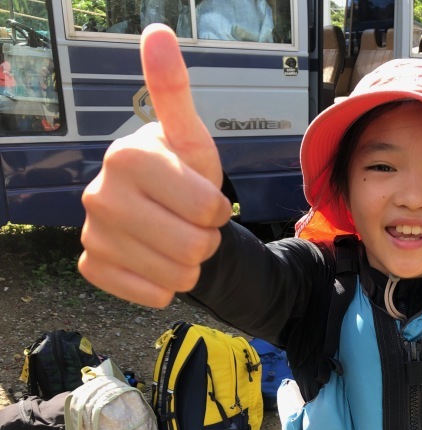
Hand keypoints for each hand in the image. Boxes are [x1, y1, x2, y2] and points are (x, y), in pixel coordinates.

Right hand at [78, 24, 231, 307]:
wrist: (161, 215)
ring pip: (176, 276)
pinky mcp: (92, 266)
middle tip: (194, 223)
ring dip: (191, 265)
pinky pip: (150, 294)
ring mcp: (92, 233)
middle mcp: (99, 193)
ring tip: (179, 240)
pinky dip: (166, 285)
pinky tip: (158, 262)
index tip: (207, 199)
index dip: (220, 211)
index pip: (207, 209)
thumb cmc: (183, 175)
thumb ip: (175, 92)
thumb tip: (158, 33)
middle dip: (208, 239)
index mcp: (128, 156)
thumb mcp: (191, 138)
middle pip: (194, 247)